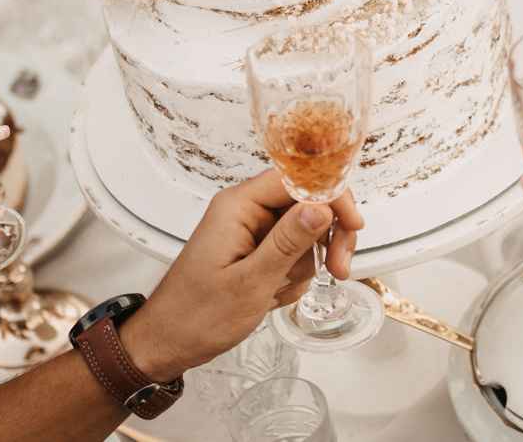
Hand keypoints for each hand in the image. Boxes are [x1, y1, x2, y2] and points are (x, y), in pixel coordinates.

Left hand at [123, 170, 363, 380]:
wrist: (168, 343)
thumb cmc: (197, 315)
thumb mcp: (250, 283)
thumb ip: (288, 242)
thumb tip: (321, 207)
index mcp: (239, 205)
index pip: (299, 179)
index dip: (332, 196)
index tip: (354, 226)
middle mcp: (246, 210)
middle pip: (308, 203)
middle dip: (327, 236)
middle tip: (339, 270)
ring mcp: (251, 230)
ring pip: (305, 230)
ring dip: (308, 262)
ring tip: (283, 291)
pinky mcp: (255, 250)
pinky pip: (293, 252)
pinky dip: (293, 275)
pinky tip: (274, 296)